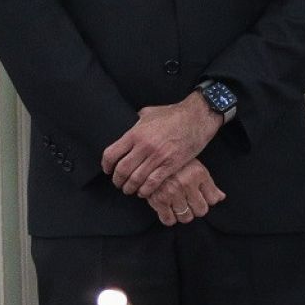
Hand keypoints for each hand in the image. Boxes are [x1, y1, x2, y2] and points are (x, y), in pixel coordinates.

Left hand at [102, 92, 223, 197]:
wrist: (197, 117)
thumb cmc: (174, 113)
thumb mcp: (149, 112)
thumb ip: (136, 121)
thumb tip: (129, 123)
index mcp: (135, 133)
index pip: (111, 154)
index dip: (106, 166)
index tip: (108, 170)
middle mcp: (144, 146)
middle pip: (122, 170)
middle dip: (117, 180)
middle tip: (118, 183)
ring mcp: (158, 156)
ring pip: (136, 179)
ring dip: (130, 187)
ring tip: (130, 189)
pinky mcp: (171, 164)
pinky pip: (153, 183)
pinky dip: (145, 190)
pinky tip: (143, 192)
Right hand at [145, 160, 225, 225]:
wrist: (150, 157)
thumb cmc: (175, 164)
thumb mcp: (195, 168)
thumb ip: (209, 184)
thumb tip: (221, 198)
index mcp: (198, 173)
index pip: (213, 199)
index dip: (207, 201)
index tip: (200, 198)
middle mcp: (187, 183)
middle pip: (201, 211)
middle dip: (196, 209)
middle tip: (188, 203)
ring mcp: (172, 192)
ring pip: (186, 217)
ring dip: (182, 214)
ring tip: (177, 205)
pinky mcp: (158, 199)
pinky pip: (168, 220)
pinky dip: (169, 218)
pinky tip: (167, 210)